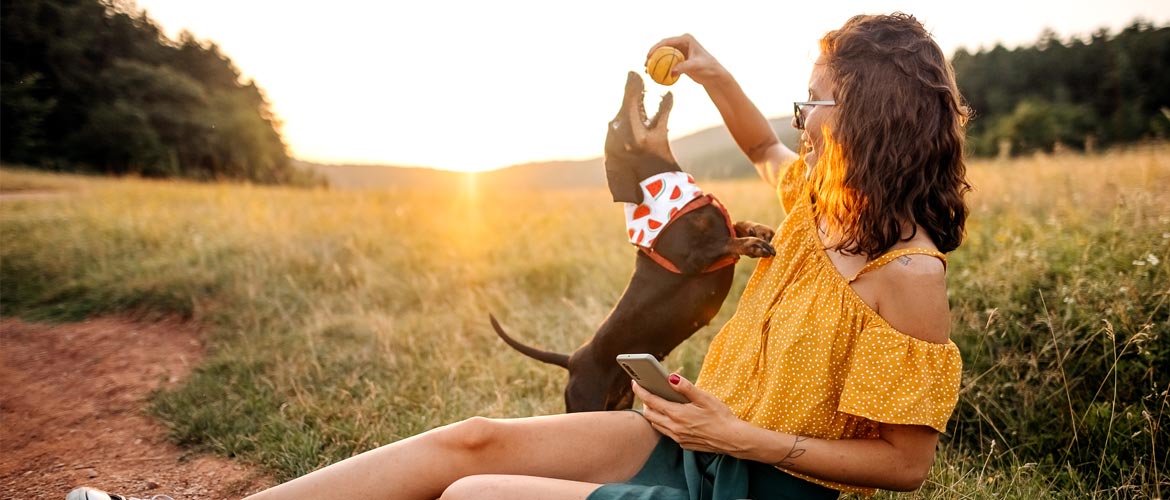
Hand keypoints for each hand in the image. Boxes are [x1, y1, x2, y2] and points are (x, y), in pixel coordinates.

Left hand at [632, 373, 751, 455]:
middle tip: (646, 392)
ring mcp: (678, 438)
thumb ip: (686, 387)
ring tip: (656, 403)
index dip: (641, 391)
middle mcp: (674, 428)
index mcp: (677, 414)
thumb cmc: (721, 416)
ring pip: (656, 425)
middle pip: (649, 414)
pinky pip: (667, 433)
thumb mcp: (705, 398)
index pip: (651, 401)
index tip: (634, 383)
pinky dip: (663, 423)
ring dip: (652, 414)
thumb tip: (671, 377)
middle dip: (644, 402)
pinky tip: (671, 417)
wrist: (732, 439)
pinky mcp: (683, 444)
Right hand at [646, 34, 730, 86]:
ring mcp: (680, 51)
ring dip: (655, 63)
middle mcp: (682, 43)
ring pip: (663, 56)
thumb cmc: (708, 68)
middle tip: (645, 64)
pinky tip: (654, 76)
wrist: (714, 75)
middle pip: (663, 48)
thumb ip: (684, 67)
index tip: (649, 56)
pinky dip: (660, 68)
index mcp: (686, 39)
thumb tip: (672, 72)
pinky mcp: (680, 60)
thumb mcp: (696, 66)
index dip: (655, 48)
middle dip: (652, 55)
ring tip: (647, 70)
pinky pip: (667, 63)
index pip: (667, 42)